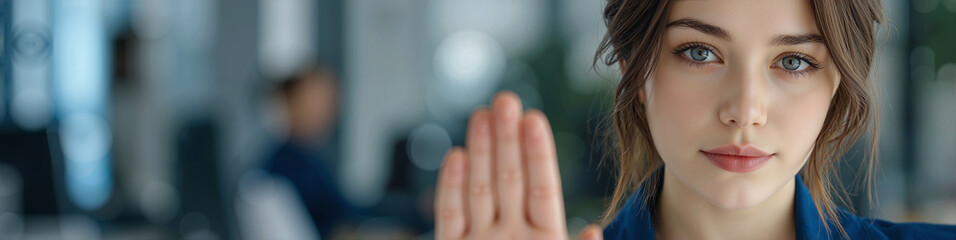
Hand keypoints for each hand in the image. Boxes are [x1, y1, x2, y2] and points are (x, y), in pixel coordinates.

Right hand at [434, 91, 603, 239]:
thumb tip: (594, 230)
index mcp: (545, 238)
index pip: (543, 188)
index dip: (538, 153)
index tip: (534, 118)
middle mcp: (512, 234)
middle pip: (510, 179)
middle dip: (507, 139)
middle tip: (506, 100)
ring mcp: (481, 239)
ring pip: (480, 189)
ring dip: (481, 151)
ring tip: (482, 114)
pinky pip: (450, 215)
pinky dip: (452, 187)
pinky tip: (457, 156)